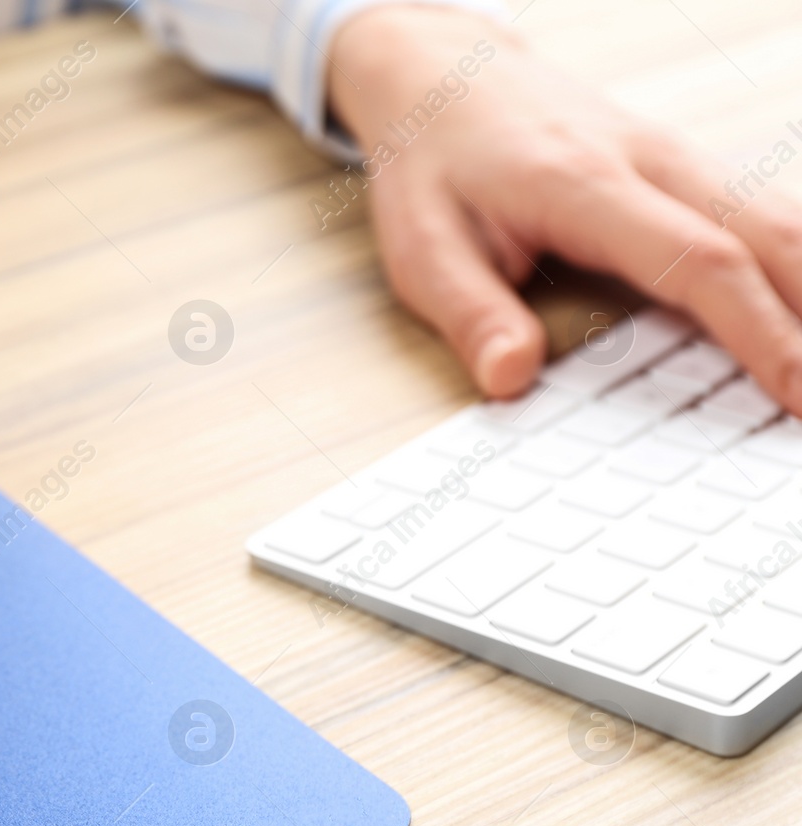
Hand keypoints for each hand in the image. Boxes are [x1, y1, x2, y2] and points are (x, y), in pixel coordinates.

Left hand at [327, 7, 801, 406]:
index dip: (758, 330)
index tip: (797, 392)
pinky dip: (800, 262)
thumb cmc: (432, 165)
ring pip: (782, 218)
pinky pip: (764, 214)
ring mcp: (679, 158)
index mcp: (584, 184)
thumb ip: (470, 314)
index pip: (699, 261)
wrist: (441, 75)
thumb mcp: (421, 246)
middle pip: (770, 234)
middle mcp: (650, 161)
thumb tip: (511, 379)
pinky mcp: (688, 169)